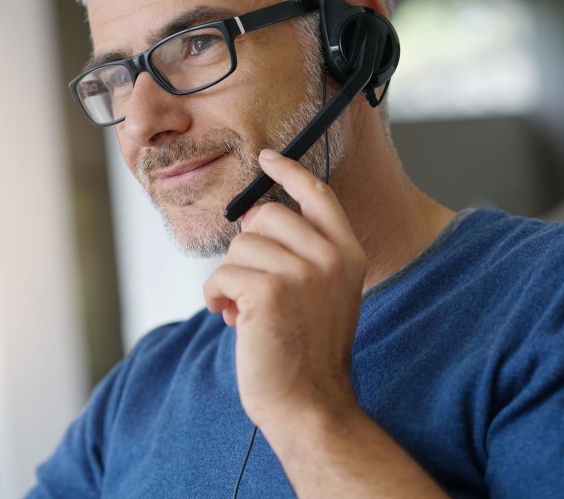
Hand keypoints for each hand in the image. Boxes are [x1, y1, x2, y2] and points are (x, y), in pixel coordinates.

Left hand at [203, 149, 366, 428]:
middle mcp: (330, 257)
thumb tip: (251, 219)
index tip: (267, 158)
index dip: (288, 172)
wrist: (309, 405)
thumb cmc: (306, 351)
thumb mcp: (322, 293)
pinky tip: (231, 320)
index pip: (317, 194)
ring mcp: (302, 273)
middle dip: (247, 249)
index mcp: (347, 253)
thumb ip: (302, 253)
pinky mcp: (268, 292)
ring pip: (238, 247)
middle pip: (264, 216)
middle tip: (252, 286)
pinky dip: (215, 297)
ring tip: (245, 312)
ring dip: (230, 279)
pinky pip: (220, 275)